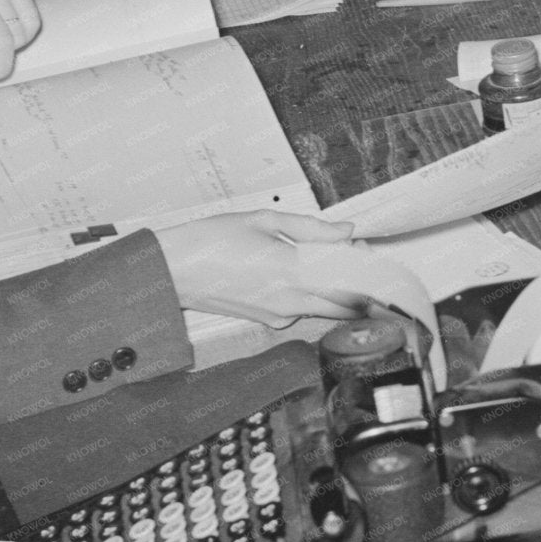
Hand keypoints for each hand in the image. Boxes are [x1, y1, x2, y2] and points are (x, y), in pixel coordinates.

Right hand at [155, 211, 361, 326]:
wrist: (173, 271)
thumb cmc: (210, 240)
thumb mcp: (263, 219)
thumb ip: (311, 228)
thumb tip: (344, 231)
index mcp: (291, 271)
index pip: (350, 280)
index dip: (367, 267)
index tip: (366, 250)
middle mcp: (290, 300)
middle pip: (347, 304)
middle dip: (359, 284)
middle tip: (352, 257)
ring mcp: (280, 315)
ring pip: (327, 309)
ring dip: (337, 290)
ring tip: (324, 260)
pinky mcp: (270, 321)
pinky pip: (304, 310)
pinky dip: (312, 295)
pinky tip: (298, 275)